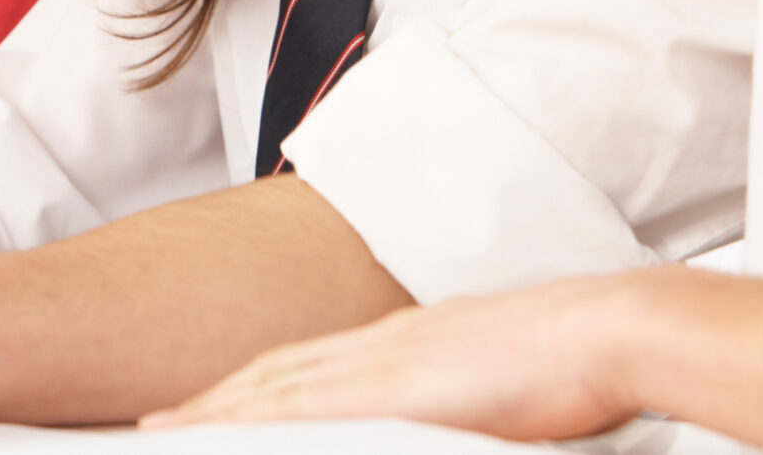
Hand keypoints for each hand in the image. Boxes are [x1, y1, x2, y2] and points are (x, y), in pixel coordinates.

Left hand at [144, 270, 650, 442]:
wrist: (606, 327)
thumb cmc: (573, 357)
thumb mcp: (497, 378)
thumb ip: (458, 395)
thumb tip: (450, 408)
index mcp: (402, 341)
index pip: (305, 365)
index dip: (250, 387)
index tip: (208, 405)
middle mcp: (382, 342)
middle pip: (275, 372)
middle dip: (213, 400)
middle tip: (156, 425)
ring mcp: (387, 361)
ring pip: (278, 386)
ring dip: (218, 409)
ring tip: (165, 432)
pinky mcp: (400, 388)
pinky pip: (311, 408)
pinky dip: (263, 420)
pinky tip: (227, 435)